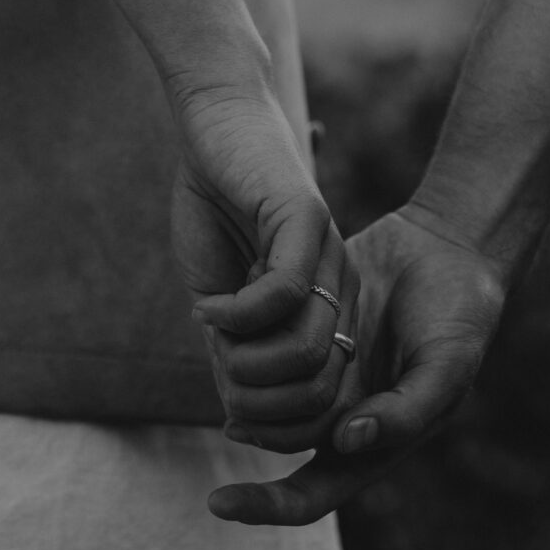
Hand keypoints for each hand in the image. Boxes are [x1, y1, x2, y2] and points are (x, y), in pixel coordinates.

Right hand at [171, 83, 358, 431]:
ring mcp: (329, 255)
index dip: (277, 423)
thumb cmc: (217, 209)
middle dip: (258, 397)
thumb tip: (239, 411)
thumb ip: (236, 349)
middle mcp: (342, 287)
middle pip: (319, 387)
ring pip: (305, 350)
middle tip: (218, 363)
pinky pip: (282, 295)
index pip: (326, 399)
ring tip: (211, 326)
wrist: (216, 127)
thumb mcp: (222, 297)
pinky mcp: (307, 220)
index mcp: (329, 308)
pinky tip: (208, 304)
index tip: (230, 405)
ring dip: (244, 358)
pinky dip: (235, 315)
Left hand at [206, 204, 503, 525]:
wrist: (448, 245)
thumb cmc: (461, 312)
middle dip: (249, 432)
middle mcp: (340, 411)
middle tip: (227, 414)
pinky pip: (269, 346)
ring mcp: (324, 369)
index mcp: (373, 438)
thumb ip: (407, 411)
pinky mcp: (311, 328)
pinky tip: (230, 326)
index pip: (312, 494)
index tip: (218, 502)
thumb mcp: (447, 363)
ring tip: (223, 359)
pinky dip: (251, 341)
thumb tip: (346, 442)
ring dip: (244, 388)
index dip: (267, 506)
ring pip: (266, 396)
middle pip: (277, 444)